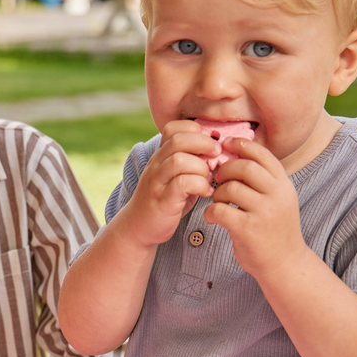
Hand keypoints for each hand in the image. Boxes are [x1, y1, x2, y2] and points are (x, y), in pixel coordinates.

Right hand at [126, 120, 218, 247]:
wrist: (138, 228)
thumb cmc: (164, 202)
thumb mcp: (175, 178)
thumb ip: (191, 164)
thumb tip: (218, 153)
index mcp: (160, 156)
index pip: (173, 128)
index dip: (195, 130)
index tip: (210, 142)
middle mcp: (156, 165)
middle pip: (178, 140)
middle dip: (204, 143)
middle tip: (217, 155)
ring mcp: (157, 182)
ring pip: (179, 160)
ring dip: (201, 167)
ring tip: (210, 178)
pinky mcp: (162, 200)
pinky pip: (182, 184)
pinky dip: (200, 185)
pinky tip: (206, 193)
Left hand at [207, 138, 305, 280]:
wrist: (284, 263)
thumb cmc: (275, 229)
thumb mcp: (279, 199)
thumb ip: (264, 180)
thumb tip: (238, 154)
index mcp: (283, 185)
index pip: (262, 154)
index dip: (241, 145)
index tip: (226, 144)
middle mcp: (277, 195)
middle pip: (244, 167)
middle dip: (225, 169)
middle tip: (217, 178)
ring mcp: (263, 212)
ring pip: (230, 188)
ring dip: (217, 193)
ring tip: (217, 202)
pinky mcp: (247, 229)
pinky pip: (220, 210)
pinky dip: (210, 212)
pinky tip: (212, 218)